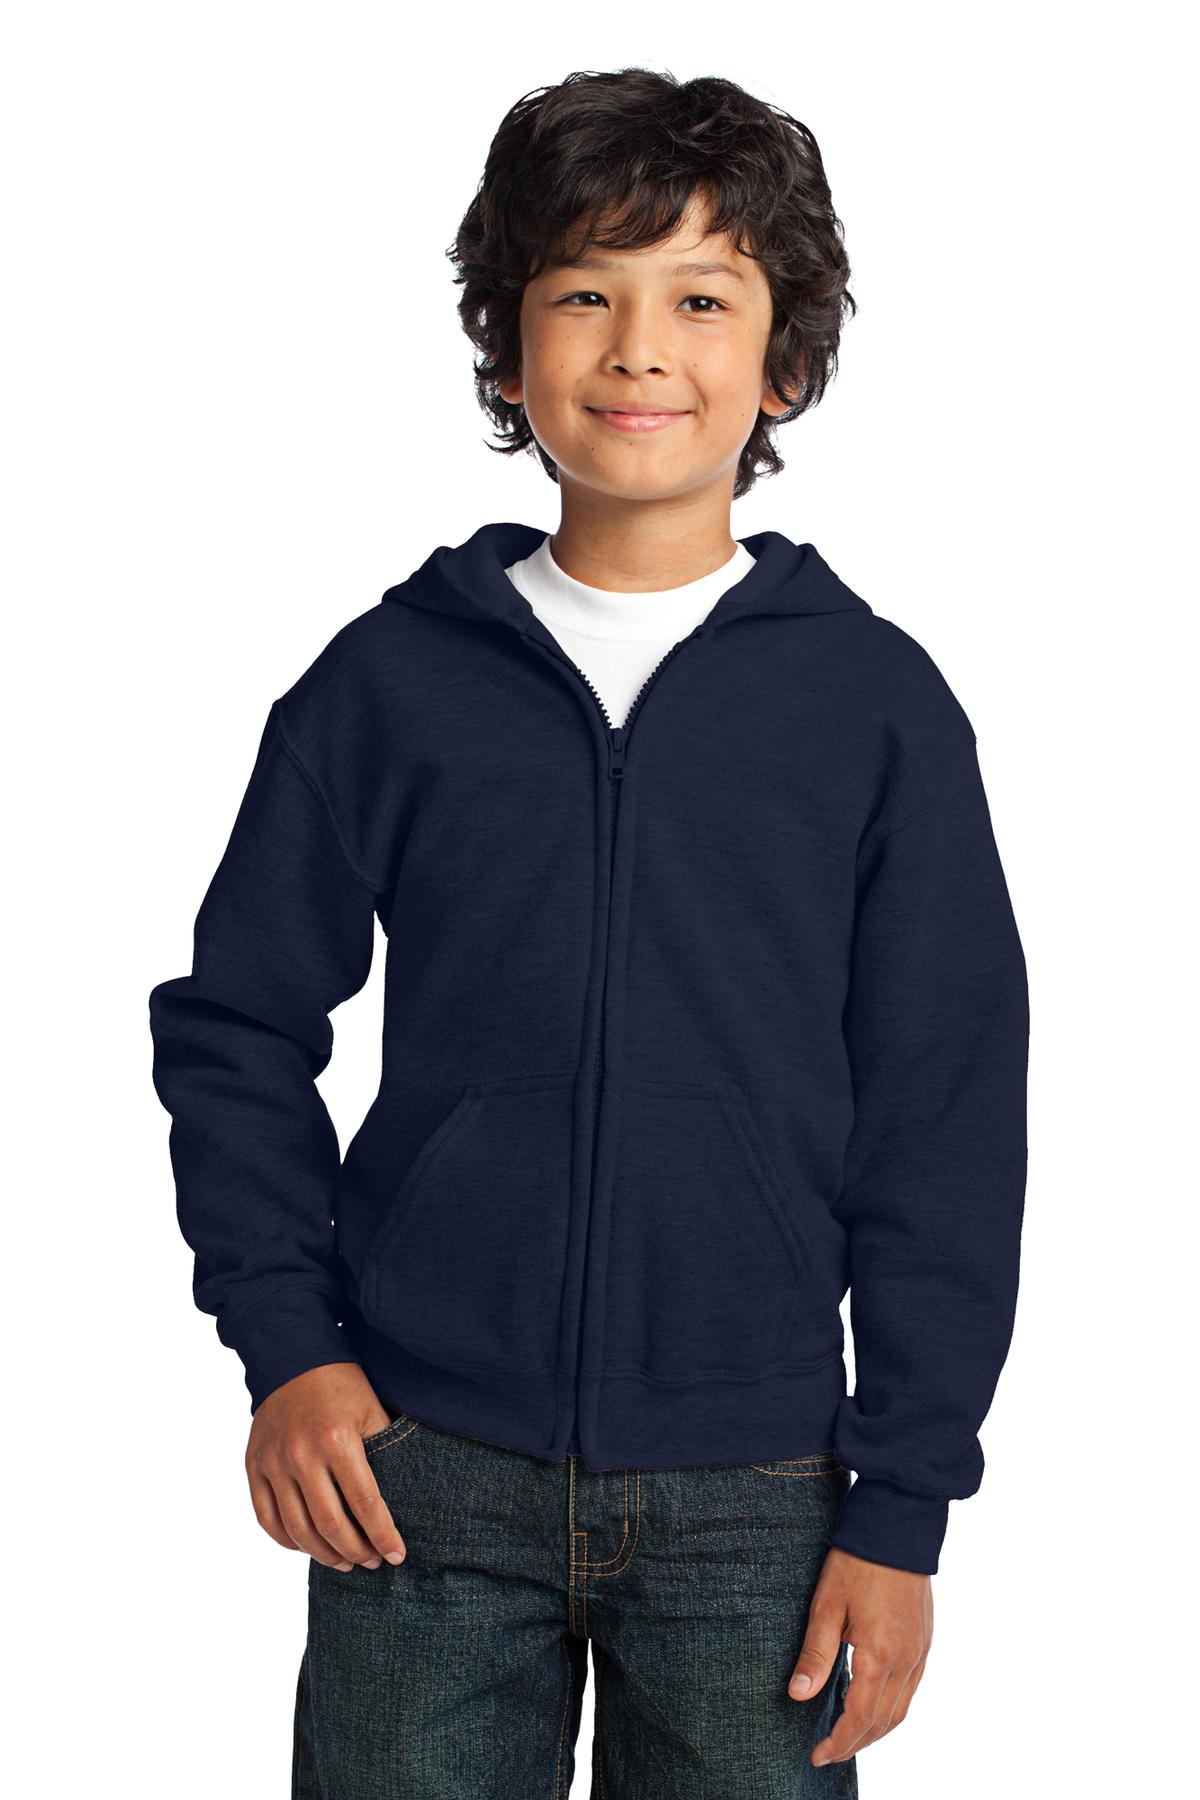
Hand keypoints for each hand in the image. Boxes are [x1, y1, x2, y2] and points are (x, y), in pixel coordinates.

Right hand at [245, 1362, 408, 1572]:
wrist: (292, 1356)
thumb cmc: (341, 1385)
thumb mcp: (372, 1410)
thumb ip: (384, 1452)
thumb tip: (406, 1497)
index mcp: (337, 1440)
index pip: (365, 1504)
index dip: (383, 1536)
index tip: (398, 1555)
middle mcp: (301, 1454)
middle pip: (330, 1525)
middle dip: (357, 1551)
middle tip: (373, 1562)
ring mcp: (273, 1462)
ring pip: (297, 1529)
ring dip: (324, 1554)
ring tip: (345, 1562)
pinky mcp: (254, 1465)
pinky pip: (267, 1517)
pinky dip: (288, 1541)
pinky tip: (308, 1547)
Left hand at [788, 1546, 932, 1766]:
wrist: (897, 1526)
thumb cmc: (857, 1562)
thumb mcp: (827, 1605)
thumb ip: (816, 1653)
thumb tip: (798, 1695)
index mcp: (881, 1654)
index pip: (860, 1718)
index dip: (839, 1743)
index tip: (817, 1755)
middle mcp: (907, 1660)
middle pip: (884, 1722)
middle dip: (856, 1744)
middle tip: (828, 1753)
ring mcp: (920, 1651)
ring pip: (901, 1710)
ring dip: (875, 1731)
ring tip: (848, 1736)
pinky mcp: (925, 1640)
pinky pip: (911, 1689)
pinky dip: (891, 1708)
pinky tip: (873, 1703)